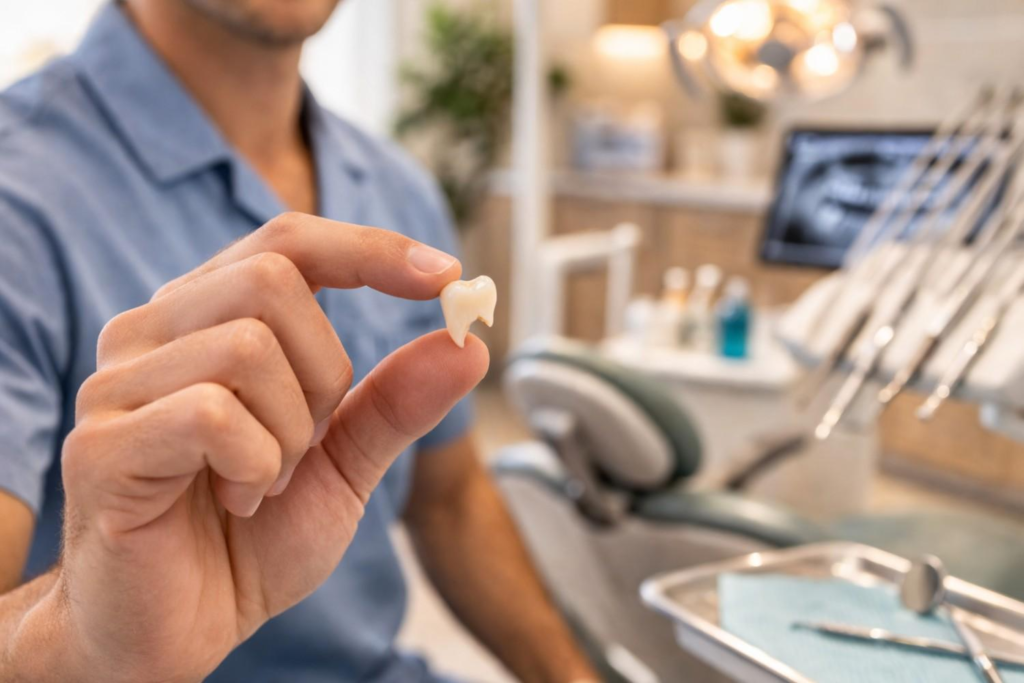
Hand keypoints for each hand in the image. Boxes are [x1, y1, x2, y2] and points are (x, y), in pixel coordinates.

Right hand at [19, 213, 487, 681]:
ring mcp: (117, 383)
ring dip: (289, 432)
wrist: (179, 629)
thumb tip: (468, 342)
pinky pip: (213, 414)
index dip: (369, 250)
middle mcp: (152, 333)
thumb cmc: (248, 540)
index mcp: (206, 321)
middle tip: (304, 443)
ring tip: (263, 483)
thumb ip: (396, 402)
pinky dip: (255, 467)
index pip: (288, 242)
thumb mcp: (344, 463)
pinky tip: (237, 502)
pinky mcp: (100, 444)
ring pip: (248, 347)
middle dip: (324, 373)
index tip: (443, 276)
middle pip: (274, 281)